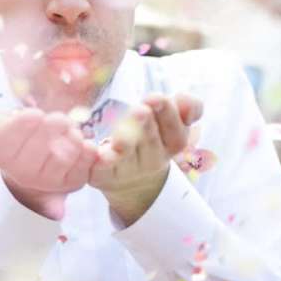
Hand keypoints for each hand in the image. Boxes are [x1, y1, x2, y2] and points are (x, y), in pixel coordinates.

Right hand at [0, 101, 97, 218]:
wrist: (31, 177)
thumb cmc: (12, 148)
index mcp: (2, 155)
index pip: (13, 136)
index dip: (26, 121)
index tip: (35, 114)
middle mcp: (24, 172)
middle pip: (45, 140)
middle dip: (55, 123)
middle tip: (58, 120)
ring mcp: (50, 180)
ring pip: (69, 149)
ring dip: (73, 134)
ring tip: (67, 131)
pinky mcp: (73, 183)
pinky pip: (86, 159)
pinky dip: (87, 146)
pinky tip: (79, 143)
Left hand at [89, 93, 202, 224]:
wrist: (132, 182)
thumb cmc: (152, 138)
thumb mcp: (173, 121)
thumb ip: (186, 106)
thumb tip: (185, 99)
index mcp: (172, 143)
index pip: (176, 131)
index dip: (168, 114)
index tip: (156, 98)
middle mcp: (152, 159)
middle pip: (151, 141)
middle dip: (146, 125)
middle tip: (141, 110)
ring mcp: (127, 169)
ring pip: (125, 155)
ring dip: (124, 143)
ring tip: (120, 133)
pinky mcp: (103, 175)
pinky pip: (101, 168)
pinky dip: (99, 159)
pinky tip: (94, 151)